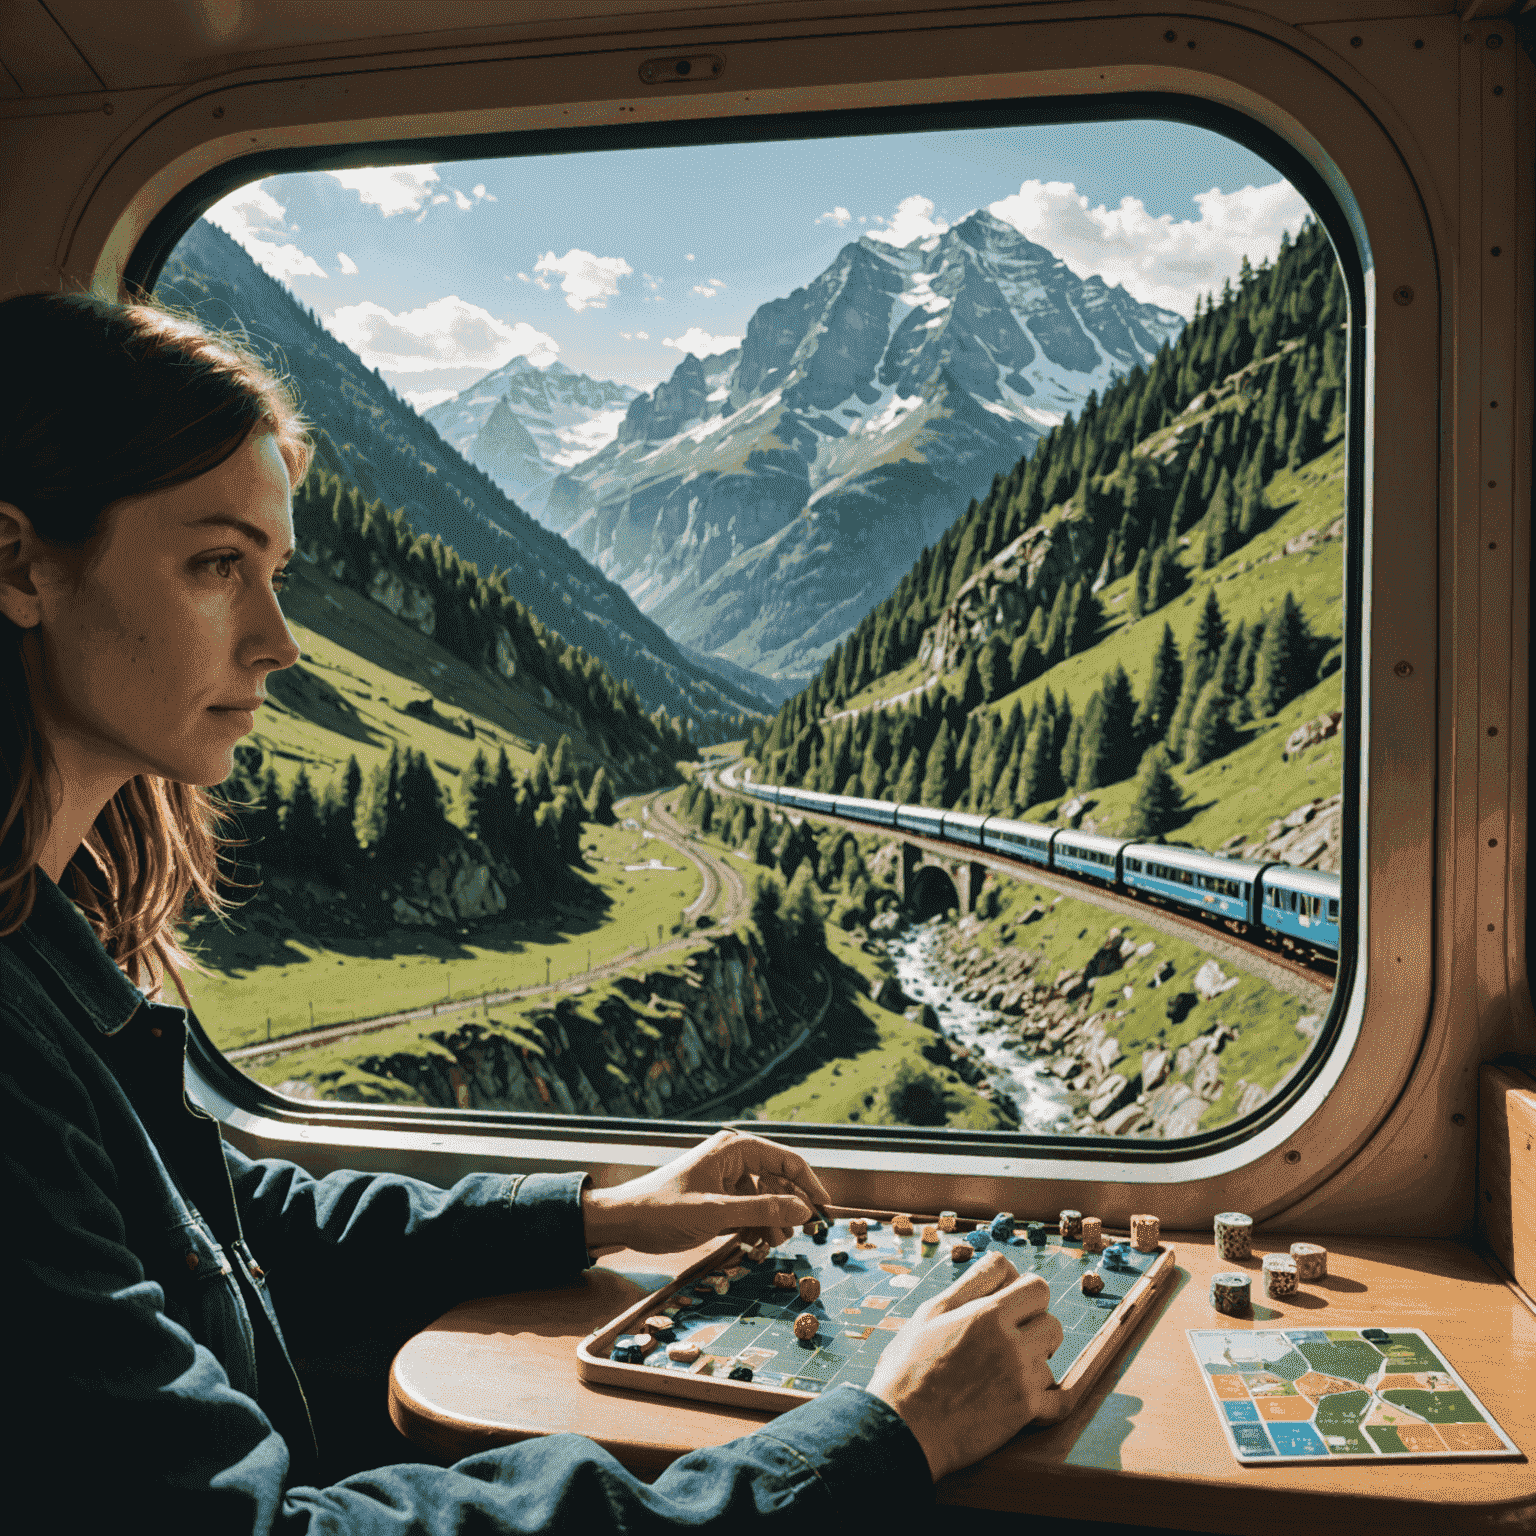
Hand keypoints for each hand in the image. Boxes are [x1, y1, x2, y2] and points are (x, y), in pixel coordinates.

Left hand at [581, 1128, 832, 1254]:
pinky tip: (758, 1243)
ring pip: (764, 1196)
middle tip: (801, 1236)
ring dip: (773, 1219)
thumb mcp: (716, 1213)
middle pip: (778, 1179)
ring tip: (773, 1243)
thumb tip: (804, 1210)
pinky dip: (756, 1225)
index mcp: (734, 1149)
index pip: (787, 1161)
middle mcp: (733, 1158)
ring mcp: (725, 1177)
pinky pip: (748, 1208)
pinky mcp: (717, 1197)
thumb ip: (762, 1209)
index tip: (826, 1213)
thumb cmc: (663, 1210)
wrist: (622, 1221)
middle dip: (790, 1206)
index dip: (810, 1185)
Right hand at [865, 1249, 1063, 1481]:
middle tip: (1013, 1341)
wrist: (903, 1428)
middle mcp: (1009, 1341)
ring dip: (1036, 1365)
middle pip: (1051, 1320)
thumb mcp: (931, 1313)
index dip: (1023, 1294)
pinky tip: (1026, 1403)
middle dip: (1035, 1327)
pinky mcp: (1024, 1412)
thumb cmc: (909, 1367)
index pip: (1035, 1284)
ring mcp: (1020, 1377)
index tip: (1010, 1307)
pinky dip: (1047, 1403)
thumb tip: (1000, 1261)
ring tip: (1007, 1374)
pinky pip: (1059, 1402)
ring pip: (1052, 1359)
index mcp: (986, 1313)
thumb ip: (971, 1286)